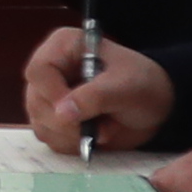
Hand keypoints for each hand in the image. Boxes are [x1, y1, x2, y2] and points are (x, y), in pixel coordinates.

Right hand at [25, 27, 169, 154]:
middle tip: (98, 126)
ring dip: (71, 136)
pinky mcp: (53, 119)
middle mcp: (50, 71)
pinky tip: (94, 135)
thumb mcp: (125, 87)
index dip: (52, 94)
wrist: (155, 106)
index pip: (38, 71)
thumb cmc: (143, 84)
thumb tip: (61, 114)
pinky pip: (49, 139)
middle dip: (67, 122)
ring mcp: (49, 97)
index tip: (76, 112)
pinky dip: (72, 144)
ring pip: (40, 124)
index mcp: (63, 47)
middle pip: (36, 102)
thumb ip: (94, 97)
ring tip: (102, 128)